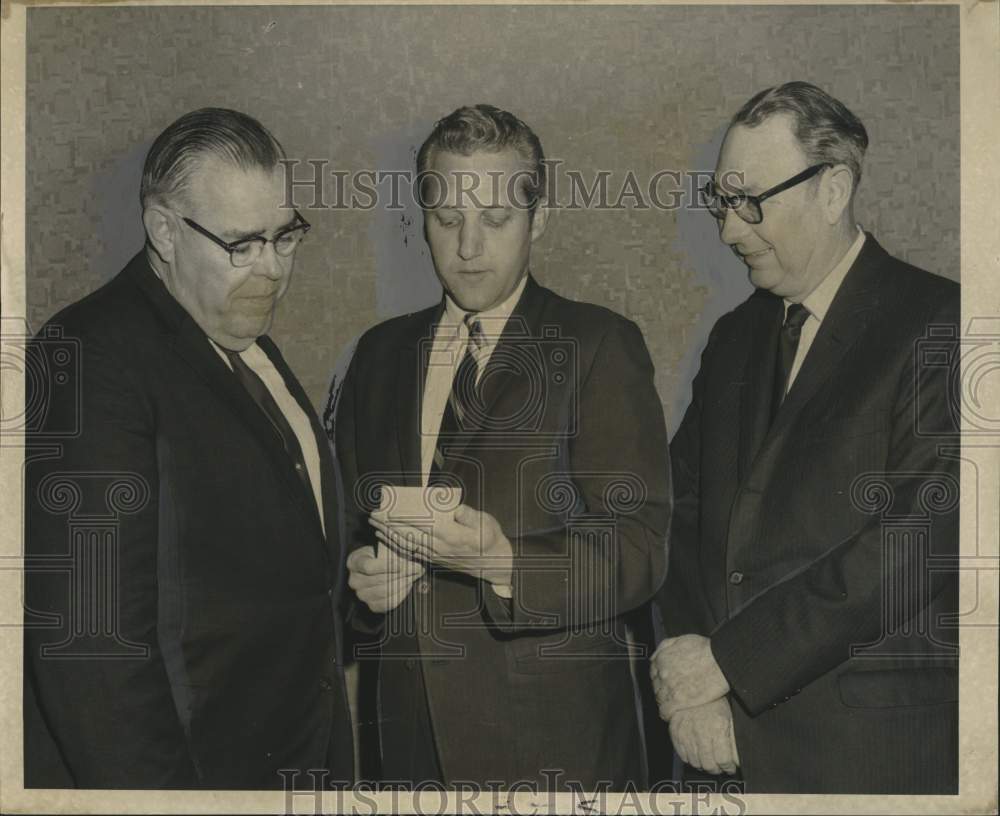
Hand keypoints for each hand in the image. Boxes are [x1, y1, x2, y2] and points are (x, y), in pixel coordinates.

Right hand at [346, 545, 423, 612]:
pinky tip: (408, 585)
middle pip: (379, 580)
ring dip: (403, 583)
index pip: (369, 567)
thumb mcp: (383, 547)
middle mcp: (354, 580)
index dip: (387, 566)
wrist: (378, 568)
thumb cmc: (382, 554)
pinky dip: (401, 594)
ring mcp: (362, 594)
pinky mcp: (372, 605)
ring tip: (415, 575)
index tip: (403, 564)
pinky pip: (388, 603)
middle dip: (401, 574)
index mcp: (354, 562)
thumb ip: (391, 549)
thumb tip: (408, 551)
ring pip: (384, 592)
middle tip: (417, 568)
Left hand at [369, 504, 512, 586]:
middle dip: (388, 525)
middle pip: (409, 535)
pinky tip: (386, 539)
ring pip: (407, 545)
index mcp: (452, 536)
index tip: (389, 510)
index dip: (404, 518)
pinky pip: (410, 553)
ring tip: (375, 525)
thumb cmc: (490, 539)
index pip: (422, 525)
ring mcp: (435, 555)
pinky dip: (396, 546)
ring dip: (388, 535)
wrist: (495, 564)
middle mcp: (440, 547)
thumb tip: (454, 507)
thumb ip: (469, 515)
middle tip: (373, 515)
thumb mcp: (486, 524)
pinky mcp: (434, 560)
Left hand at [650, 634, 729, 720]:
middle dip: (663, 689)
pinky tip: (674, 711)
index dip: (661, 677)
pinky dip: (668, 713)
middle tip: (675, 691)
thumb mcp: (683, 640)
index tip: (668, 681)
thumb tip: (655, 656)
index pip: (654, 672)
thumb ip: (666, 646)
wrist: (722, 662)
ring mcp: (669, 688)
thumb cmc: (707, 650)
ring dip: (666, 701)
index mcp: (662, 658)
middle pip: (656, 686)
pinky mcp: (678, 701)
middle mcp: (662, 673)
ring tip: (677, 702)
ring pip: (659, 699)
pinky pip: (665, 711)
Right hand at [669, 697, 739, 775]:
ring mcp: (686, 733)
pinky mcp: (675, 733)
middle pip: (709, 765)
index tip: (730, 767)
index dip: (729, 767)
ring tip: (709, 760)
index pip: (724, 760)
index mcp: (718, 727)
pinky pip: (682, 756)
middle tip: (720, 766)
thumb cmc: (713, 702)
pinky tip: (697, 754)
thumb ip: (734, 741)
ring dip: (703, 765)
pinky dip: (690, 759)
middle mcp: (701, 732)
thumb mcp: (729, 718)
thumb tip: (738, 760)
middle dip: (717, 769)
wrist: (691, 688)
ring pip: (695, 763)